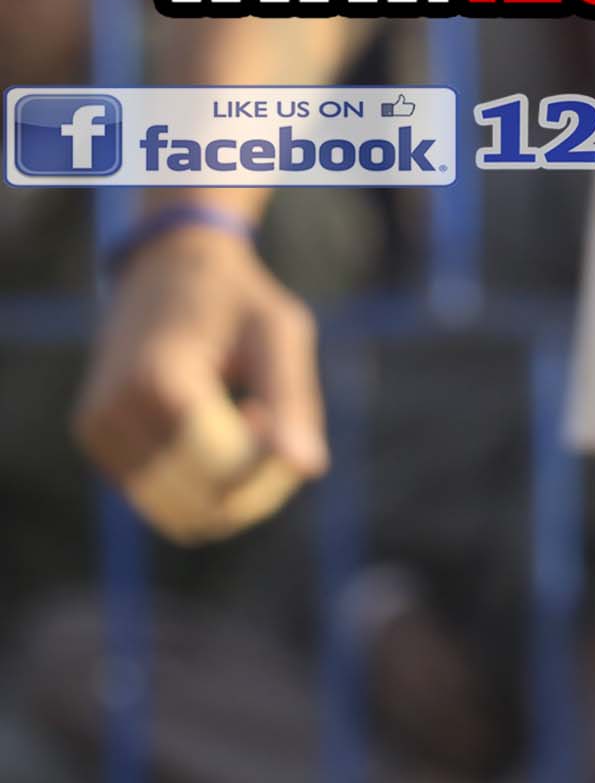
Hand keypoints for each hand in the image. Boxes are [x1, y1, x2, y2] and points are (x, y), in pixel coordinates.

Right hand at [75, 220, 327, 541]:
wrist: (165, 271)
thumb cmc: (234, 300)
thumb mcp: (279, 331)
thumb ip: (293, 399)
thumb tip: (307, 468)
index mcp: (158, 380)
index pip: (222, 468)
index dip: (268, 463)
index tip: (273, 412)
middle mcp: (114, 413)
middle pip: (202, 500)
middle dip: (254, 481)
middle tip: (263, 417)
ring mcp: (99, 434)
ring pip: (182, 511)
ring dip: (230, 485)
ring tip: (240, 419)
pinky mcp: (98, 446)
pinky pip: (163, 499)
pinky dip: (201, 481)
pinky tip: (214, 428)